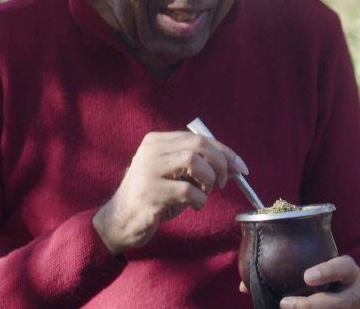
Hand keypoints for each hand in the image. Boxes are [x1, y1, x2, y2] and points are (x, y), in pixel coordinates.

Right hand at [92, 130, 247, 254]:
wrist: (119, 222)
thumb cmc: (153, 198)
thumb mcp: (174, 176)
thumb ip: (197, 166)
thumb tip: (233, 166)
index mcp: (157, 141)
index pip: (199, 138)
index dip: (225, 151)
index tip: (241, 167)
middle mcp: (151, 150)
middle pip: (199, 144)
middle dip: (221, 162)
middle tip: (224, 182)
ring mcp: (148, 170)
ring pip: (194, 161)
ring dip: (209, 180)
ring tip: (204, 193)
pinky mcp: (150, 192)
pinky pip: (188, 191)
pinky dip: (200, 200)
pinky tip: (195, 206)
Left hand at [270, 255, 359, 308]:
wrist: (339, 295)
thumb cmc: (323, 277)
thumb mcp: (318, 266)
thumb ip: (292, 265)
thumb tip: (246, 281)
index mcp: (349, 272)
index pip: (343, 267)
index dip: (327, 271)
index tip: (306, 277)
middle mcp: (353, 294)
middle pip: (340, 302)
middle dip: (312, 305)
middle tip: (285, 302)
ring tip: (284, 307)